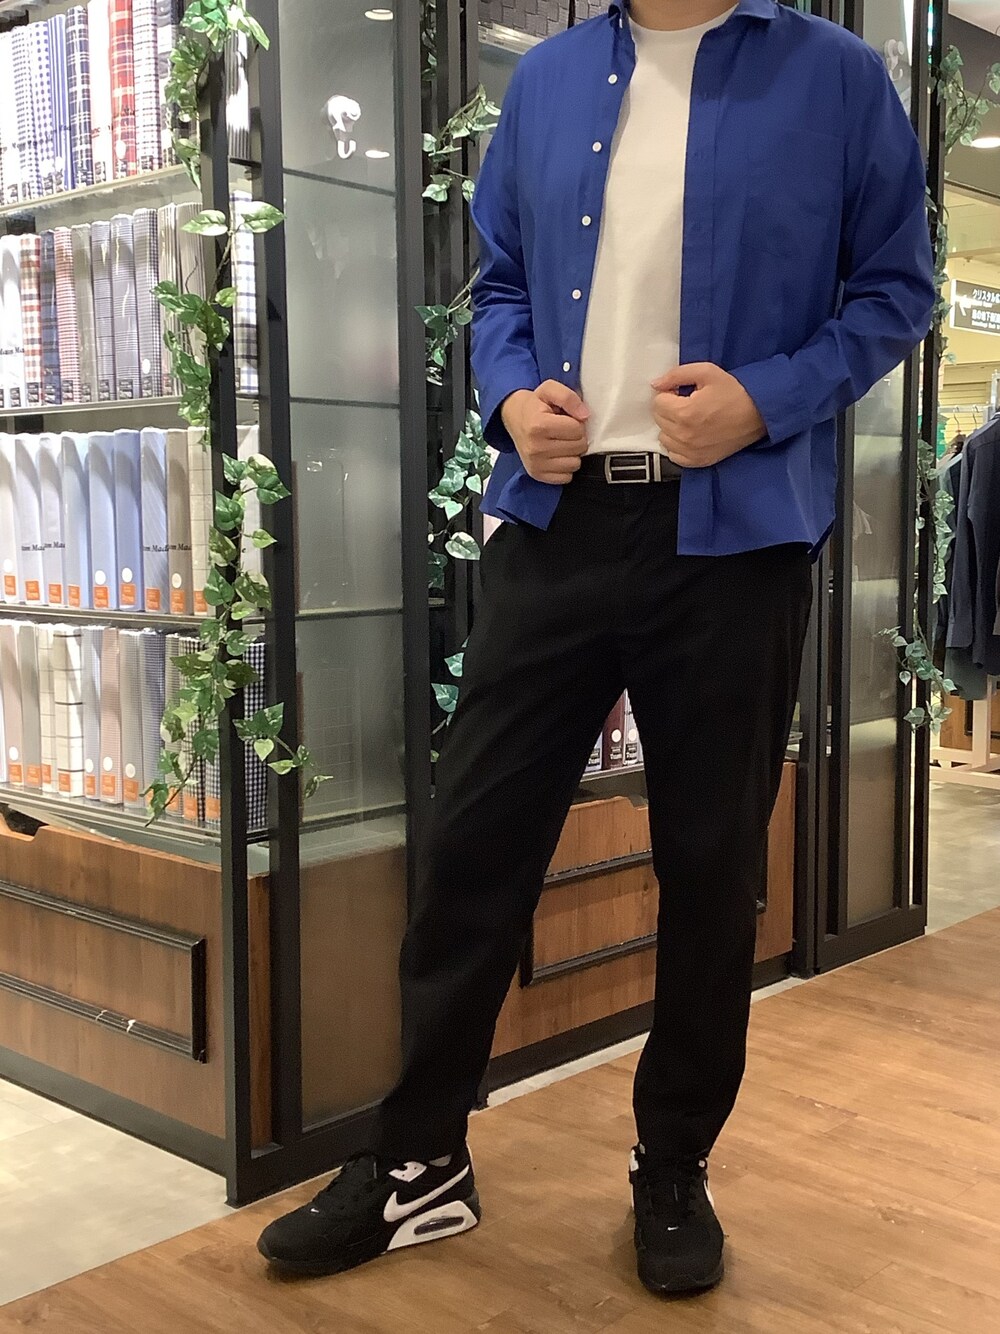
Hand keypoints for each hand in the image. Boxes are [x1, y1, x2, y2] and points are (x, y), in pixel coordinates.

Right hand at [502, 382, 589, 484]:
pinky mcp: (537, 475)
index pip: (578, 430)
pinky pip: (566, 477)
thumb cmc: (535, 404)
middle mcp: (536, 448)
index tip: (566, 419)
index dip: (577, 422)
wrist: (513, 417)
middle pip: (579, 447)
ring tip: (561, 442)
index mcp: (539, 425)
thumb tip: (585, 416)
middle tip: (564, 431)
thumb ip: (568, 397)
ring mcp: (536, 464)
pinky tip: (557, 455)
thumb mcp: (549, 389)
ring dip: (572, 453)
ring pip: (575, 464)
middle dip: (576, 437)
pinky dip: (566, 466)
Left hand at [651, 363, 765, 467]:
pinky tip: (690, 434)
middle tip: (687, 403)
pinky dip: (678, 445)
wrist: (759, 413)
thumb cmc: (735, 391)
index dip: (668, 393)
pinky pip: (674, 455)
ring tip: (690, 419)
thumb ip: (676, 375)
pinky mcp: (698, 461)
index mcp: (685, 412)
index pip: (657, 402)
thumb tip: (655, 384)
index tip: (681, 392)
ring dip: (672, 427)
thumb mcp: (707, 372)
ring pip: (664, 438)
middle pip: (659, 420)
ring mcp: (691, 451)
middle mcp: (685, 435)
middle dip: (669, 409)